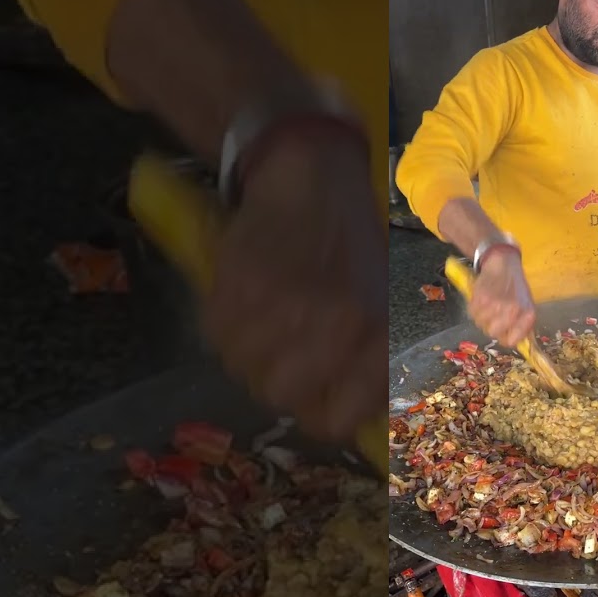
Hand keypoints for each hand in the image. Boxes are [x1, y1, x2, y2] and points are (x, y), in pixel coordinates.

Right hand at [203, 130, 386, 442]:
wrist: (310, 175)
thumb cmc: (351, 243)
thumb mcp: (378, 303)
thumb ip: (367, 361)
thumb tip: (356, 419)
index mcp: (372, 334)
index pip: (335, 421)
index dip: (321, 411)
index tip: (319, 394)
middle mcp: (330, 329)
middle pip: (282, 398)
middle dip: (280, 379)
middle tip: (287, 349)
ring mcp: (281, 311)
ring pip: (244, 370)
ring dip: (251, 350)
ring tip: (267, 315)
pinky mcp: (236, 288)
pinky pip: (219, 336)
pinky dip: (228, 322)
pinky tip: (247, 294)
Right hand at [470, 250, 536, 346]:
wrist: (503, 262)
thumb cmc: (515, 285)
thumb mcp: (526, 304)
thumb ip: (522, 324)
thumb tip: (519, 343)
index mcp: (527, 314)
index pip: (512, 341)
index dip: (505, 337)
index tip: (503, 330)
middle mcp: (512, 312)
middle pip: (494, 334)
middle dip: (491, 326)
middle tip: (494, 315)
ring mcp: (496, 306)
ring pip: (481, 324)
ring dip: (482, 316)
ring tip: (488, 304)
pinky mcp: (481, 299)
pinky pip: (473, 313)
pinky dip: (475, 307)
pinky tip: (482, 297)